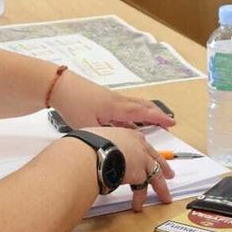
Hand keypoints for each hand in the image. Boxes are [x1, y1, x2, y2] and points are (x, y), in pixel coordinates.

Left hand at [51, 71, 175, 131]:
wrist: (59, 85)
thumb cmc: (73, 105)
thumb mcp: (89, 126)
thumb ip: (106, 136)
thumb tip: (120, 145)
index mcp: (116, 107)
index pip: (143, 113)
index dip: (158, 119)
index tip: (172, 123)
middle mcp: (118, 100)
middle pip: (143, 106)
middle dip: (157, 114)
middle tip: (170, 122)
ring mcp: (111, 98)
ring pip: (135, 104)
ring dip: (147, 111)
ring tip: (156, 119)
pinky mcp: (104, 98)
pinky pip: (126, 105)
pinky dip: (135, 111)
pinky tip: (132, 119)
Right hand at [88, 126, 174, 210]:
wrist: (95, 151)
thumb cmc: (90, 143)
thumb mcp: (98, 137)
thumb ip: (102, 144)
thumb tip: (93, 149)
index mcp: (129, 135)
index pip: (142, 145)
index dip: (146, 152)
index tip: (148, 156)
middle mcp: (139, 146)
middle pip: (156, 158)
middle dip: (164, 167)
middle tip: (169, 174)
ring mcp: (142, 160)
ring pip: (156, 174)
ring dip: (160, 188)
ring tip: (164, 196)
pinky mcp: (141, 174)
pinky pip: (143, 188)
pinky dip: (140, 198)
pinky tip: (138, 205)